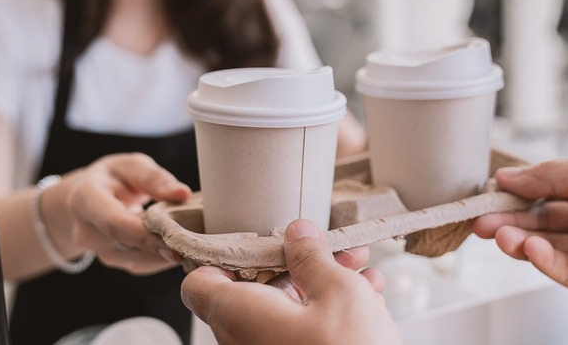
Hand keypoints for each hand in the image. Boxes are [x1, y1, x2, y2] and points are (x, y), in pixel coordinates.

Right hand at [43, 152, 190, 274]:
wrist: (83, 200)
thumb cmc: (111, 178)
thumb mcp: (130, 166)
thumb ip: (154, 178)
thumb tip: (182, 194)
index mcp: (86, 201)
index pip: (115, 225)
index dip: (147, 235)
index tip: (178, 241)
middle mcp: (88, 232)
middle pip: (129, 246)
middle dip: (165, 246)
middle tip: (200, 244)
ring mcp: (100, 251)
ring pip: (138, 260)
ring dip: (168, 254)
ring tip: (197, 243)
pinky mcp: (115, 262)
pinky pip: (142, 265)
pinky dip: (164, 258)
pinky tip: (184, 247)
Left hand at [181, 219, 400, 344]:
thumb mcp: (339, 292)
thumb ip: (313, 258)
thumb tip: (298, 235)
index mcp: (239, 316)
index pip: (200, 284)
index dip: (223, 257)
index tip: (259, 242)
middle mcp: (243, 342)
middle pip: (255, 292)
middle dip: (297, 266)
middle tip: (330, 252)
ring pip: (286, 313)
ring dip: (322, 288)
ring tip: (361, 273)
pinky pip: (300, 336)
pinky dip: (328, 316)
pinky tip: (368, 301)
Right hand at [473, 151, 567, 320]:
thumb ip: (554, 174)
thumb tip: (511, 175)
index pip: (547, 188)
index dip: (517, 190)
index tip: (489, 190)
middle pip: (541, 218)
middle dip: (509, 218)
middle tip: (481, 218)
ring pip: (547, 245)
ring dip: (520, 240)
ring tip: (499, 235)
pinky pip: (566, 271)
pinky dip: (545, 261)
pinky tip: (532, 249)